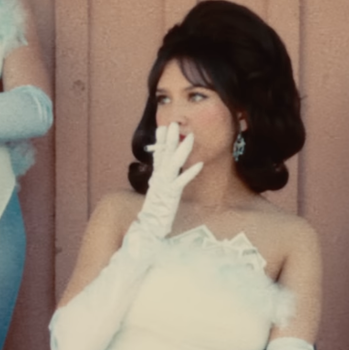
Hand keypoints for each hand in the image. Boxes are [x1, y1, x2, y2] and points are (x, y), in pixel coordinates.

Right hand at [131, 122, 203, 240]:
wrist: (149, 225)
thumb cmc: (156, 210)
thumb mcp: (158, 192)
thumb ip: (160, 180)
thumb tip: (161, 171)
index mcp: (156, 177)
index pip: (158, 155)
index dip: (160, 141)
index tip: (163, 127)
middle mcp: (159, 178)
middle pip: (165, 155)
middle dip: (169, 139)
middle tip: (173, 124)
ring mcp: (164, 186)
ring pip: (173, 164)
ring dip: (181, 150)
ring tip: (190, 137)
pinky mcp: (171, 195)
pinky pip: (181, 182)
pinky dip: (190, 173)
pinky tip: (199, 164)